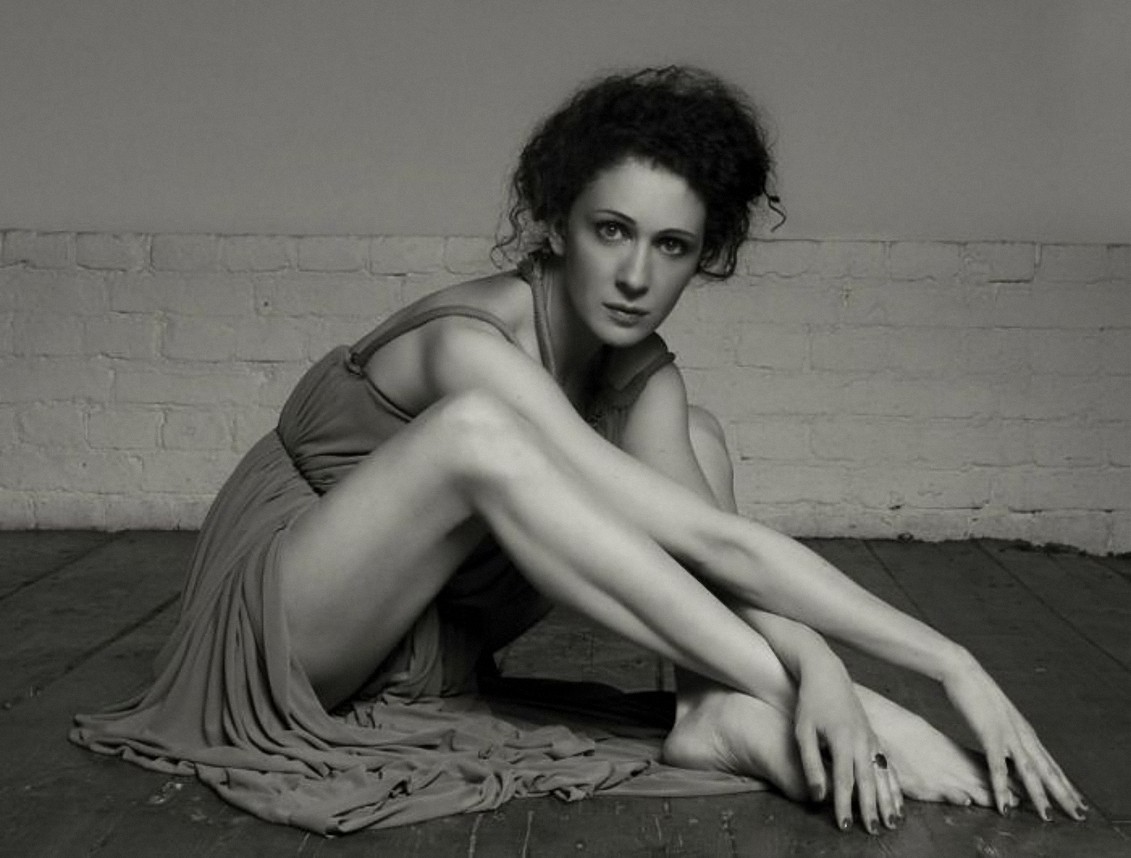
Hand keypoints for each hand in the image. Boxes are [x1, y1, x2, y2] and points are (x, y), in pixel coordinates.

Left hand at [794, 653, 902, 832]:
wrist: (827, 675)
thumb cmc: (810, 704)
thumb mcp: (803, 732)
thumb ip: (811, 764)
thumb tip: (818, 796)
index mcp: (843, 739)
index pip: (845, 780)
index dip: (844, 805)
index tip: (844, 826)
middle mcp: (862, 740)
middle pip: (869, 780)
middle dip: (872, 808)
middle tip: (873, 831)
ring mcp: (871, 738)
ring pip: (884, 774)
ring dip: (889, 800)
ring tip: (892, 822)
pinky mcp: (874, 737)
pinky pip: (888, 765)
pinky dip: (895, 784)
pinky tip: (898, 800)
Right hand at [942, 651, 1086, 819]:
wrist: (962, 670)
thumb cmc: (976, 692)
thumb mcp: (998, 715)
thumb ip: (1007, 733)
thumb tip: (1010, 749)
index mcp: (1025, 731)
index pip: (1050, 762)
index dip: (1064, 782)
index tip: (1076, 799)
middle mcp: (1023, 734)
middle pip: (1048, 770)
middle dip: (1063, 794)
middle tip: (1078, 814)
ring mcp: (1008, 734)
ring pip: (1029, 772)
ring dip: (1039, 796)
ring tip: (1046, 816)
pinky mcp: (989, 733)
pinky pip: (997, 766)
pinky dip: (1001, 786)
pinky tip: (1004, 802)